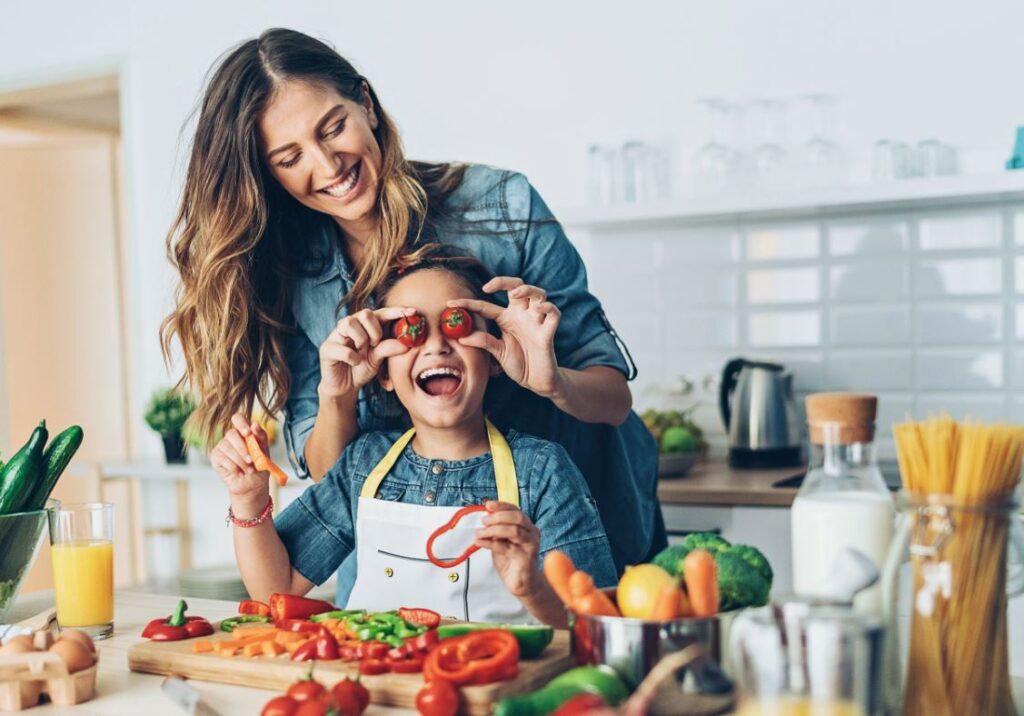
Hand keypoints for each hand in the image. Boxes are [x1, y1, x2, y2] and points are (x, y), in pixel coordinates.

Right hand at [210, 413, 270, 512]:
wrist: (253, 485)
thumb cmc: (260, 466)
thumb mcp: (265, 452)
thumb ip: (261, 438)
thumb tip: (255, 424)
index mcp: (244, 432)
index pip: (237, 418)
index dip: (241, 424)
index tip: (248, 433)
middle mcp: (232, 437)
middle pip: (231, 434)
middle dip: (243, 449)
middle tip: (252, 460)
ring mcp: (222, 446)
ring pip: (227, 448)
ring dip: (240, 461)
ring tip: (249, 470)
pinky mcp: (215, 457)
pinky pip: (222, 459)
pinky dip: (233, 467)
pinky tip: (240, 473)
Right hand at [318, 307, 414, 397]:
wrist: (345, 387)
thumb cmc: (362, 368)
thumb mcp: (379, 359)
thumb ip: (388, 349)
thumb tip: (405, 344)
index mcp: (365, 325)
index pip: (381, 313)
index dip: (396, 311)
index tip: (413, 312)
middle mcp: (351, 325)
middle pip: (365, 313)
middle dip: (375, 330)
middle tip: (375, 344)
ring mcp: (337, 335)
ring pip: (350, 323)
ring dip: (361, 339)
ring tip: (363, 352)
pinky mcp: (327, 348)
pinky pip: (342, 347)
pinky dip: (352, 357)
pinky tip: (355, 363)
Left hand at [447, 277, 561, 397]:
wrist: (536, 381)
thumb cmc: (518, 364)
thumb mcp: (497, 352)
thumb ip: (483, 342)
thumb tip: (461, 337)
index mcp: (506, 319)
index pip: (486, 306)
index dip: (468, 303)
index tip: (451, 304)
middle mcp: (521, 315)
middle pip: (517, 287)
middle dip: (504, 281)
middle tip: (488, 287)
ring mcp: (536, 322)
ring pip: (538, 294)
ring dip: (529, 289)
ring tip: (516, 294)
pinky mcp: (548, 332)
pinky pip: (554, 313)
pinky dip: (549, 308)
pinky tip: (540, 308)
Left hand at [475, 501, 541, 597]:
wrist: (522, 583)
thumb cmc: (512, 561)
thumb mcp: (501, 541)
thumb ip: (496, 530)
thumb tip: (485, 517)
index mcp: (526, 526)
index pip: (515, 510)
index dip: (501, 506)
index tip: (488, 505)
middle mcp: (532, 533)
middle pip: (517, 517)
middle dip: (498, 517)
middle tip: (483, 521)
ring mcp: (531, 545)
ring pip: (514, 531)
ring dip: (493, 530)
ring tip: (480, 533)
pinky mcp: (526, 558)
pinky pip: (507, 547)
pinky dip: (491, 543)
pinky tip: (481, 542)